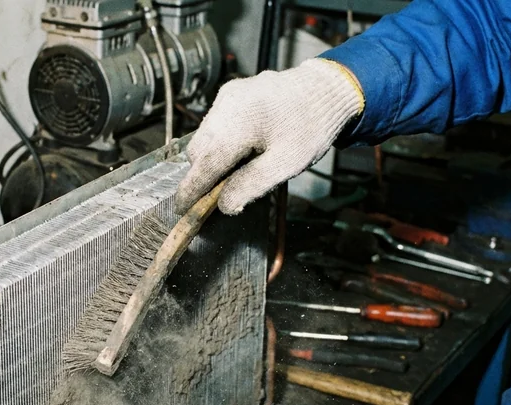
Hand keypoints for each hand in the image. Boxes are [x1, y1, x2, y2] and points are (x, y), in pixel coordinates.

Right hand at [175, 59, 363, 214]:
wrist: (327, 89)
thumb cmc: (310, 128)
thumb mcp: (286, 164)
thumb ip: (251, 185)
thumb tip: (223, 205)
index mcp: (238, 123)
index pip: (204, 165)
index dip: (191, 190)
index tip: (182, 209)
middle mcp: (226, 106)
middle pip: (198, 151)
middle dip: (202, 174)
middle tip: (218, 194)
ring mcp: (226, 97)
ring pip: (203, 137)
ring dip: (211, 158)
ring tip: (236, 170)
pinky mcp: (230, 93)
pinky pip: (213, 124)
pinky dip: (219, 141)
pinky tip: (240, 150)